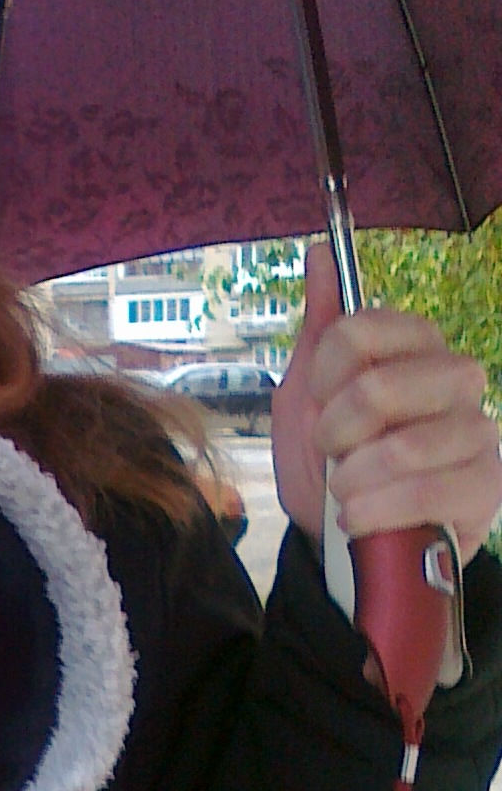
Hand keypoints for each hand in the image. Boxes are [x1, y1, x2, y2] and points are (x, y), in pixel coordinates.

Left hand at [272, 243, 501, 564]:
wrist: (345, 538)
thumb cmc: (330, 463)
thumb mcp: (305, 398)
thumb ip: (320, 327)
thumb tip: (320, 252)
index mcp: (411, 347)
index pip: (355, 331)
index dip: (322, 379)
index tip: (318, 409)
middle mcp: (454, 378)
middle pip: (378, 387)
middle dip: (335, 434)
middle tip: (332, 454)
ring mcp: (476, 430)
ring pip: (403, 446)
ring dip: (352, 480)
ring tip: (345, 493)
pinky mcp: (485, 485)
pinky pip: (427, 492)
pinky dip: (376, 510)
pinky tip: (360, 518)